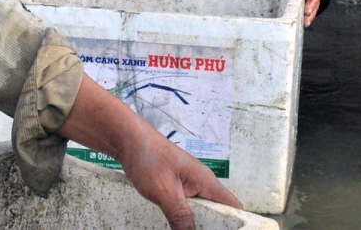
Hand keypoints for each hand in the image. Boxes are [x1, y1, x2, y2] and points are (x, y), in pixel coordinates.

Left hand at [117, 125, 241, 229]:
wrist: (126, 139)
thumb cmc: (147, 156)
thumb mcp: (165, 191)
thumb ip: (180, 215)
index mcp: (206, 181)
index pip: (233, 206)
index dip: (233, 223)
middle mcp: (201, 181)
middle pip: (216, 210)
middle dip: (208, 224)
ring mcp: (188, 182)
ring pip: (199, 208)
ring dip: (192, 219)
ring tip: (181, 227)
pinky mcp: (175, 184)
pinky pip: (185, 203)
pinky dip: (180, 213)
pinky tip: (171, 219)